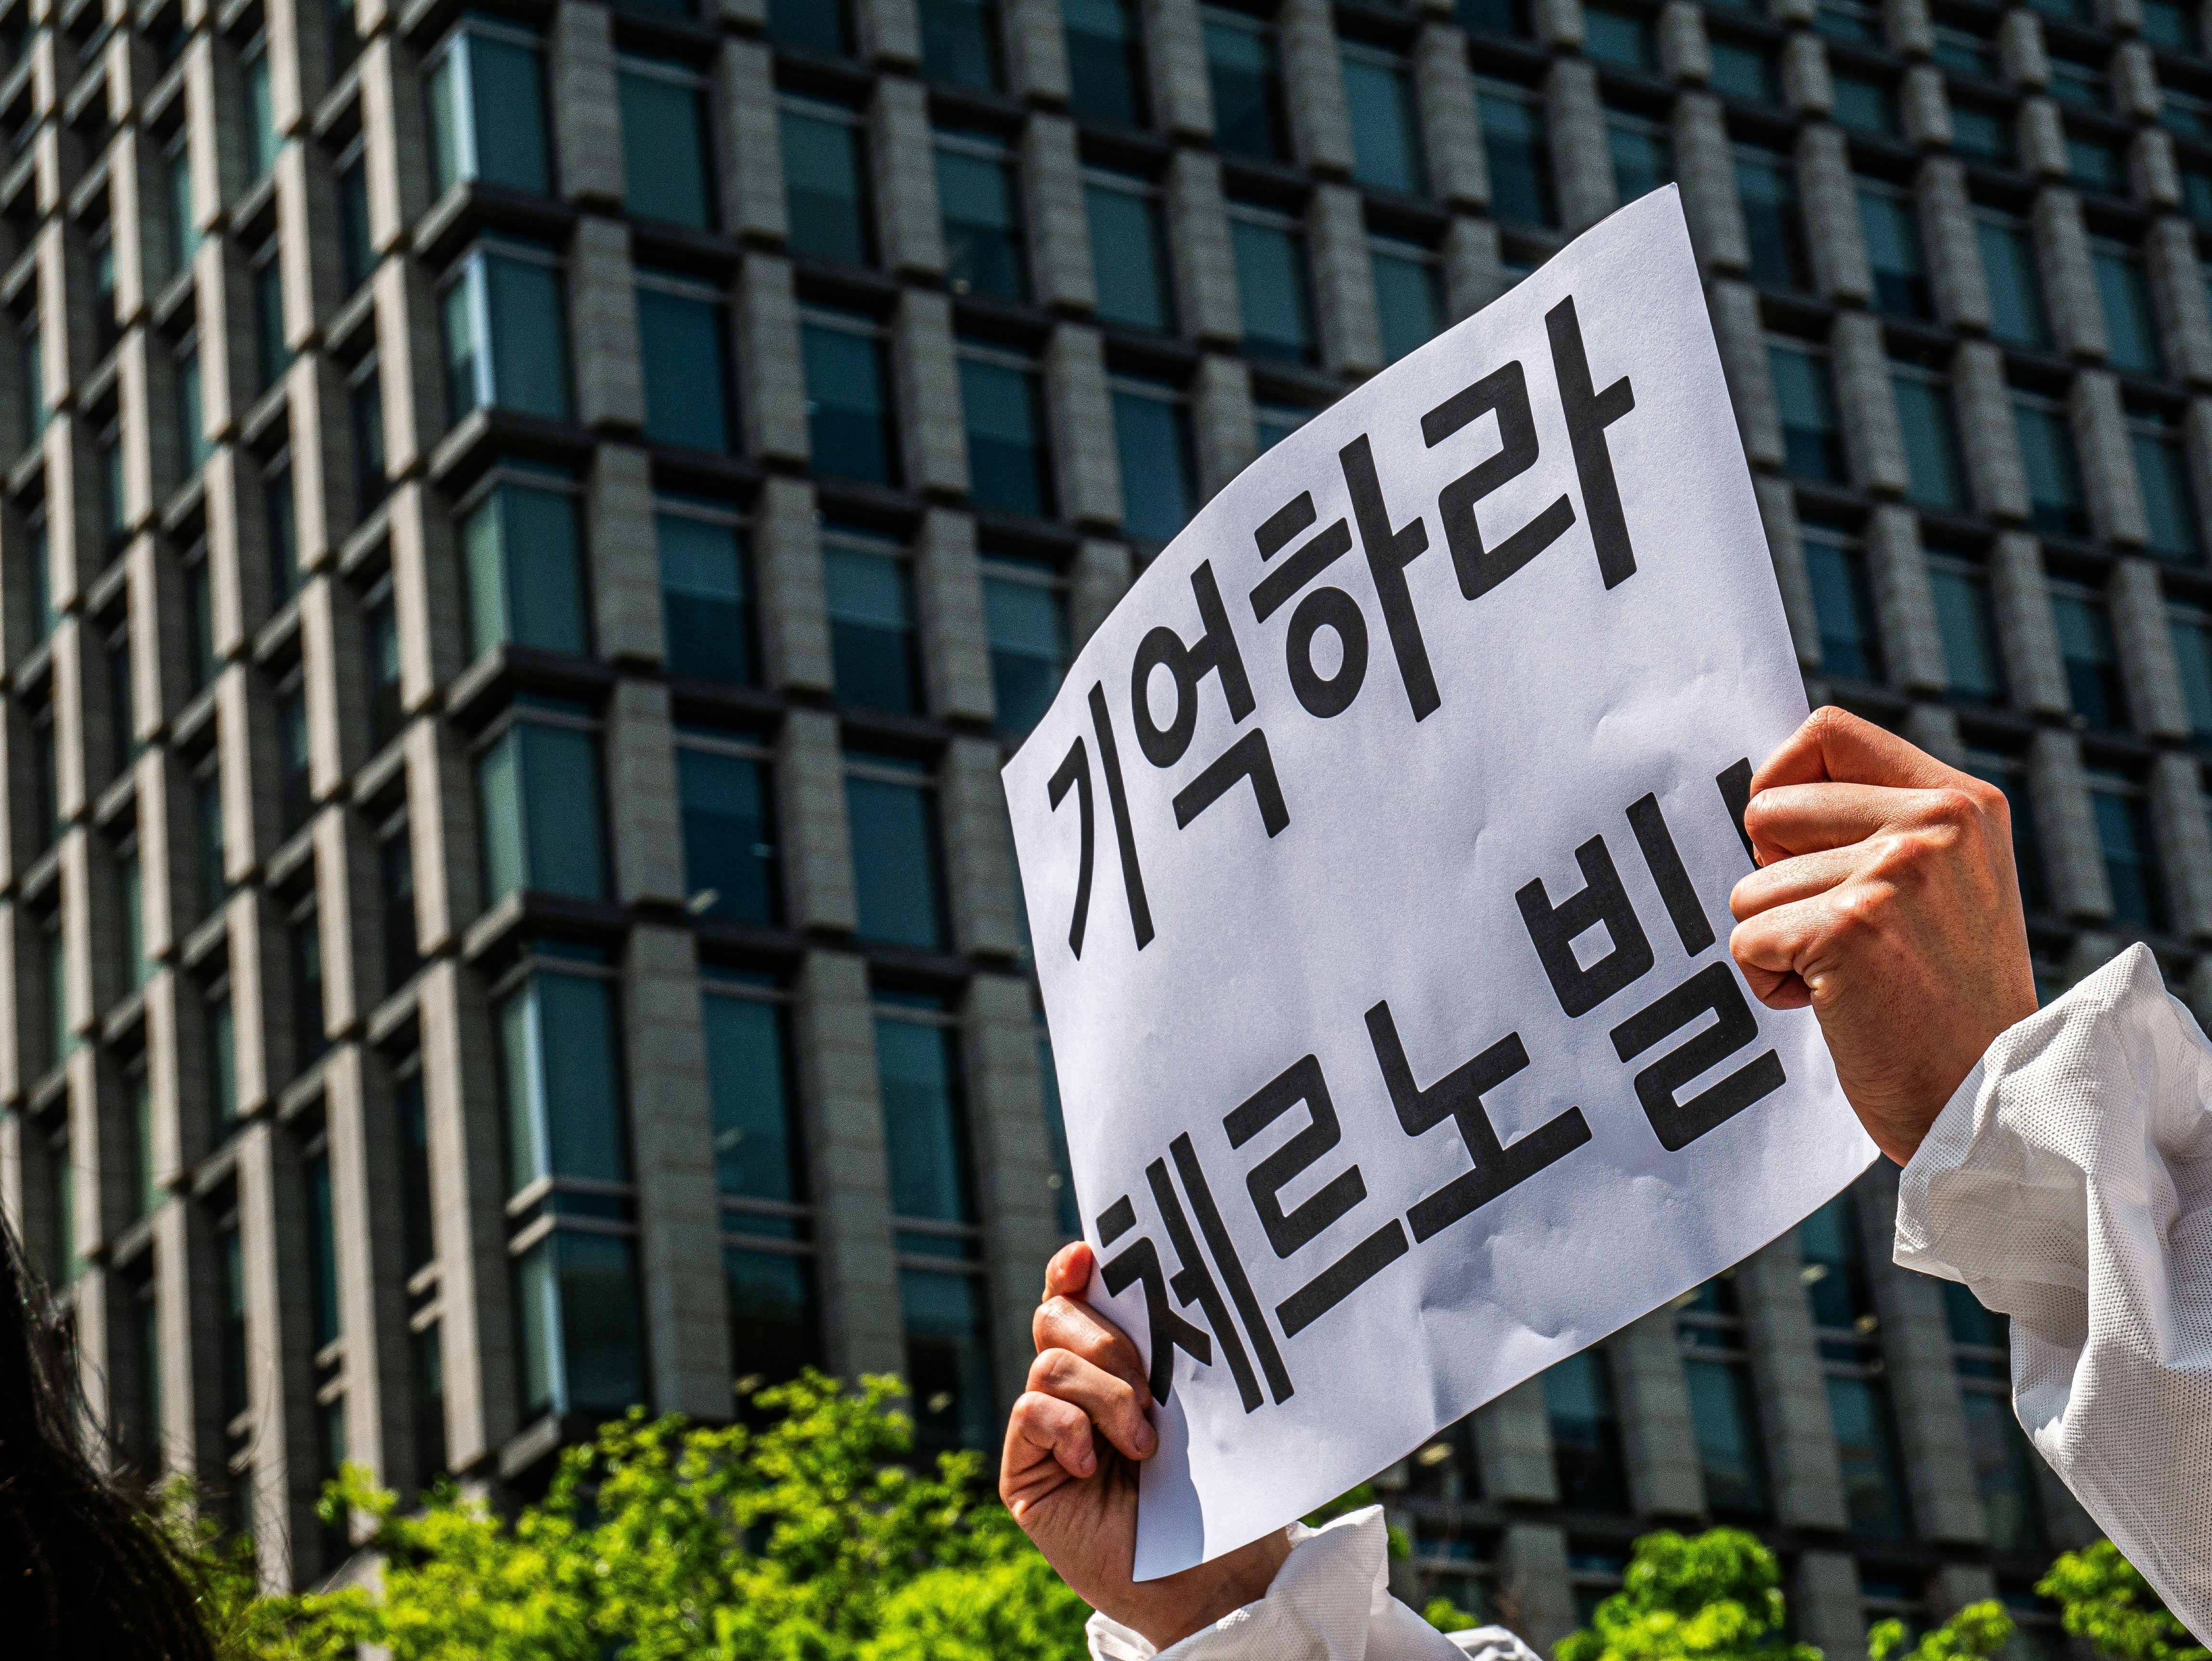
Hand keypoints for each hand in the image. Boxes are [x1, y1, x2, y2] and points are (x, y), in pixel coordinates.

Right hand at [1001, 1241, 1292, 1648]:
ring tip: (1142, 1443)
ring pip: (1049, 1362)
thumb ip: (1173, 1357)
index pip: (1080, 1297)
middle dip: (1105, 1339)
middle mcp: (1076, 1389)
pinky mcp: (1027, 1472)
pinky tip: (1095, 1464)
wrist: (1210, 1576)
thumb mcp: (1201, 1409)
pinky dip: (1067, 1427)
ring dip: (1103, 1394)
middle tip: (1151, 1387)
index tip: (1088, 1256)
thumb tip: (1169, 1298)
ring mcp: (1048, 1430)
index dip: (1074, 1269)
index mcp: (1118, 1364)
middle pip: (1058, 1318)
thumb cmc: (1219, 1492)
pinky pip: (1029, 1412)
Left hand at [1727, 707, 2037, 1163]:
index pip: (1825, 731)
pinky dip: (1772, 983)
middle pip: (1767, 809)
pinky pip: (1747, 939)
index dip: (1782, 785)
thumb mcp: (1943, 883)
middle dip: (1776, 879)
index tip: (1796, 845)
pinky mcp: (1849, 928)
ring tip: (1853, 977)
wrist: (1987, 1099)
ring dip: (1779, 941)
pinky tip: (1838, 1006)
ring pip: (1750, 887)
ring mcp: (1895, 873)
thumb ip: (1874, 822)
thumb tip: (1763, 793)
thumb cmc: (1944, 996)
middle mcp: (1936, 824)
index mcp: (1962, 801)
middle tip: (1842, 932)